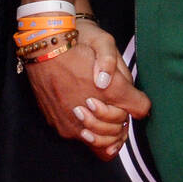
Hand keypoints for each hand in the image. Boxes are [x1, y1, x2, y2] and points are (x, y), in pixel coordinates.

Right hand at [26, 20, 150, 161]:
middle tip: (114, 102)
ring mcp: (75, 123)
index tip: (132, 96)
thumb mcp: (105, 42)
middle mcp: (94, 112)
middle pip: (120, 129)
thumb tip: (128, 91)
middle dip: (121, 117)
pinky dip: (85, 129)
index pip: (140, 108)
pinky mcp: (61, 126)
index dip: (138, 102)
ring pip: (100, 139)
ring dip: (103, 128)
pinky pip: (81, 137)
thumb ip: (121, 69)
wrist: (42, 46)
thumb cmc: (74, 42)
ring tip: (98, 111)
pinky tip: (83, 112)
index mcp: (112, 90)